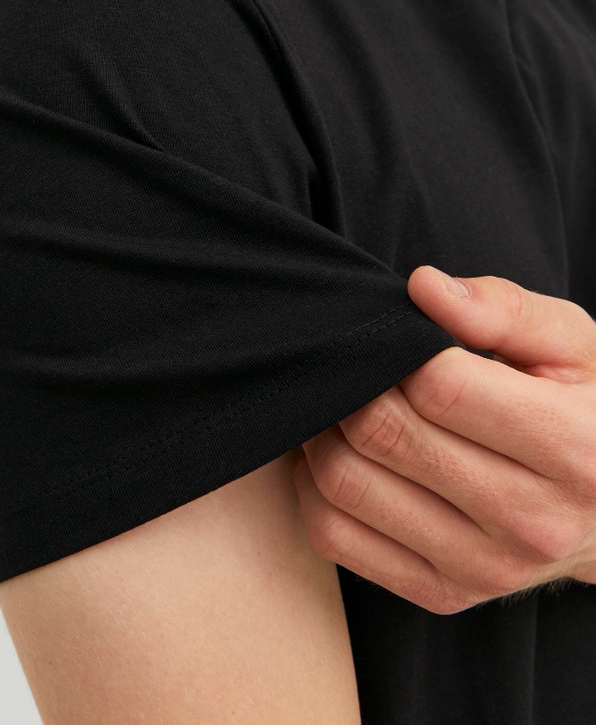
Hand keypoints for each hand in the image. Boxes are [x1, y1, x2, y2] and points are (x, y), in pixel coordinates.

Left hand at [294, 267, 595, 613]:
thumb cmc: (587, 411)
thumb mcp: (573, 343)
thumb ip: (503, 309)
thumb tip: (424, 287)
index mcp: (571, 448)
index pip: (440, 388)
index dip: (400, 351)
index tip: (399, 340)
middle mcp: (530, 522)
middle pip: (385, 434)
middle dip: (356, 385)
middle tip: (358, 363)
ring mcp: (483, 568)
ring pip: (346, 486)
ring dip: (324, 431)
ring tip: (342, 402)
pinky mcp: (442, 593)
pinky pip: (335, 536)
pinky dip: (312, 486)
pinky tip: (336, 452)